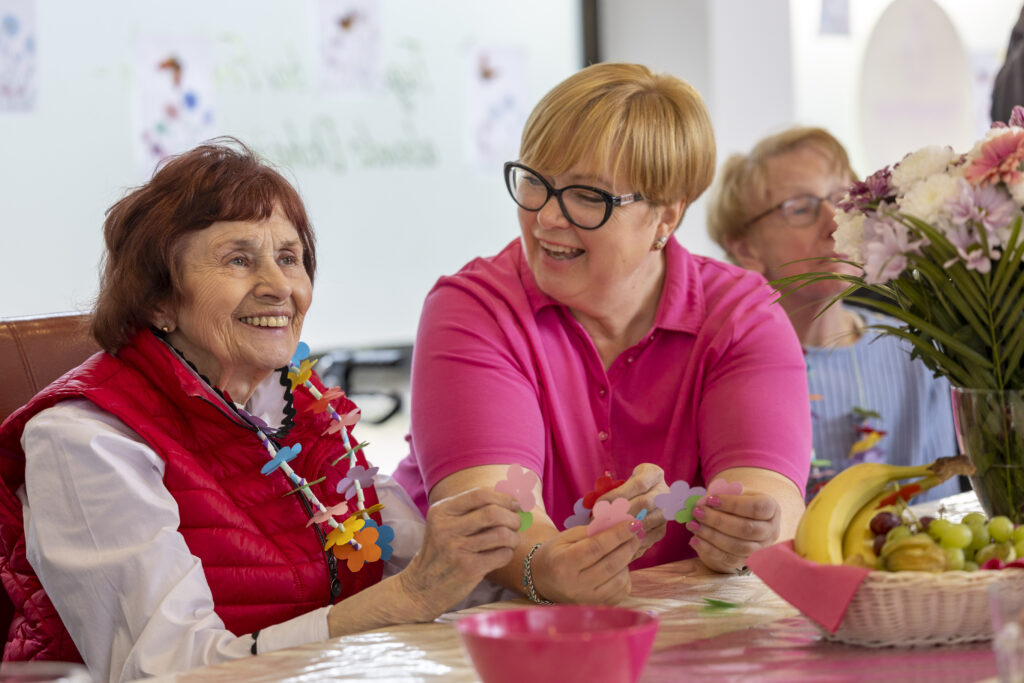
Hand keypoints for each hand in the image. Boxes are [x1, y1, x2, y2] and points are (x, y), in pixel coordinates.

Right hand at [397, 487, 520, 619]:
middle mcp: (446, 528)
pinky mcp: (468, 569)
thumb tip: (511, 499)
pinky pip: (502, 555)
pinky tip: (501, 554)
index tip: (514, 504)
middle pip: (493, 513)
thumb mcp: (444, 524)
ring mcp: (457, 549)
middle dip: (512, 517)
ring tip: (510, 540)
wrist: (421, 587)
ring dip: (513, 537)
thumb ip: (470, 510)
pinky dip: (508, 553)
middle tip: (516, 523)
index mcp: (441, 511)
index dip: (503, 498)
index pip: (480, 495)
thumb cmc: (441, 551)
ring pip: (502, 534)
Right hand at [530, 522, 639, 603]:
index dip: (617, 534)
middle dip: (628, 545)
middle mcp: (574, 586)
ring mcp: (586, 600)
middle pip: (611, 564)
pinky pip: (621, 592)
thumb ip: (592, 531)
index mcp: (563, 564)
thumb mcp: (567, 536)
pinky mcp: (596, 607)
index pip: (596, 547)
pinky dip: (625, 576)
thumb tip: (619, 524)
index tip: (632, 523)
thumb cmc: (556, 553)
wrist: (542, 580)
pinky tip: (619, 566)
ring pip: (619, 579)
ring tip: (624, 549)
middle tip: (637, 532)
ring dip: (627, 561)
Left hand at [597, 463, 667, 560]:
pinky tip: (618, 543)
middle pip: (645, 503)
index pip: (639, 483)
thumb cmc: (627, 489)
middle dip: (621, 513)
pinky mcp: (663, 528)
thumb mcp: (622, 483)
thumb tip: (595, 508)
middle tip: (601, 521)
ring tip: (606, 533)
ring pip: (648, 521)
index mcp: (653, 474)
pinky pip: (650, 536)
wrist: (644, 496)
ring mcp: (667, 511)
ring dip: (626, 528)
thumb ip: (611, 492)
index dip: (618, 494)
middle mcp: (665, 491)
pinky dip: (633, 540)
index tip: (600, 503)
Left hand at [687, 491, 780, 572]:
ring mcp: (760, 549)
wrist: (742, 518)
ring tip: (693, 525)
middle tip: (697, 512)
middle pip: (746, 529)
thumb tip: (703, 502)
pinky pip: (728, 559)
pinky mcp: (745, 561)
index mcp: (771, 509)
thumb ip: (722, 495)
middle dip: (718, 521)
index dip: (732, 504)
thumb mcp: (735, 493)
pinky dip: (709, 550)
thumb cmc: (738, 502)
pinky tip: (694, 540)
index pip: (756, 508)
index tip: (710, 500)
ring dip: (712, 536)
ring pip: (738, 547)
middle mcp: (770, 531)